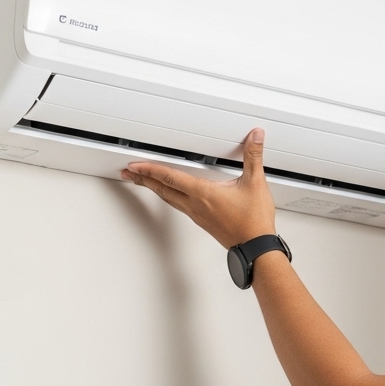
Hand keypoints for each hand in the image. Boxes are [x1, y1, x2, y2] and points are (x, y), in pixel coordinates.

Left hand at [122, 128, 275, 247]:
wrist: (255, 248)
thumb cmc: (253, 222)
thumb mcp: (255, 183)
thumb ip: (253, 156)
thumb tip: (255, 137)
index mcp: (203, 193)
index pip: (170, 177)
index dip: (149, 169)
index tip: (134, 165)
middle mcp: (195, 205)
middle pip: (162, 190)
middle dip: (143, 179)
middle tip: (128, 173)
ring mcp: (197, 215)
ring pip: (168, 199)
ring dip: (154, 189)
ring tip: (143, 182)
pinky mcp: (203, 222)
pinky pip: (179, 207)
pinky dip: (168, 197)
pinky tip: (172, 196)